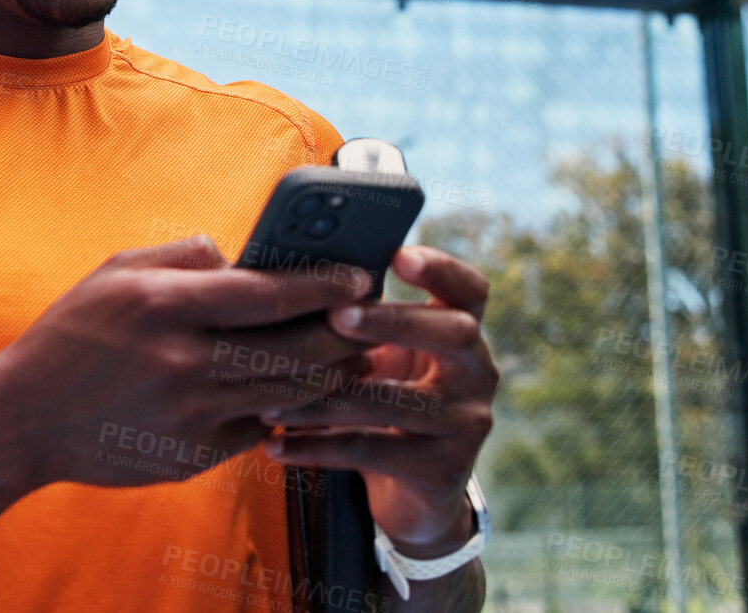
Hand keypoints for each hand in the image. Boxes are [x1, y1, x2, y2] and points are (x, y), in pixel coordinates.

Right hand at [0, 234, 376, 491]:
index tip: (359, 277)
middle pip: (296, 348)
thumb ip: (182, 255)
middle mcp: (181, 361)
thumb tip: (241, 256)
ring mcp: (189, 414)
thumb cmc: (71, 335)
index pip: (269, 292)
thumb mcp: (115, 273)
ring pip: (289, 393)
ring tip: (349, 358)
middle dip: (345, 333)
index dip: (325, 285)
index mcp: (164, 305)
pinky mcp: (192, 456)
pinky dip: (281, 410)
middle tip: (368, 321)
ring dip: (329, 375)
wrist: (24, 417)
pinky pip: (258, 428)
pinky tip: (295, 393)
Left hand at [258, 246, 498, 554]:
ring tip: (271, 401)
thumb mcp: (375, 358)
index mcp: (460, 334)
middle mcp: (476, 373)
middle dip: (392, 321)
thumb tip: (274, 277)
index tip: (398, 255)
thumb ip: (351, 320)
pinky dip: (317, 448)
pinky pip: (373, 452)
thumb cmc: (377, 402)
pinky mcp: (445, 470)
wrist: (408, 493)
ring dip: (327, 400)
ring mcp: (466, 423)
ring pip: (395, 403)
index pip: (470, 290)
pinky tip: (276, 445)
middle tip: (336, 315)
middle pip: (452, 332)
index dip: (442, 268)